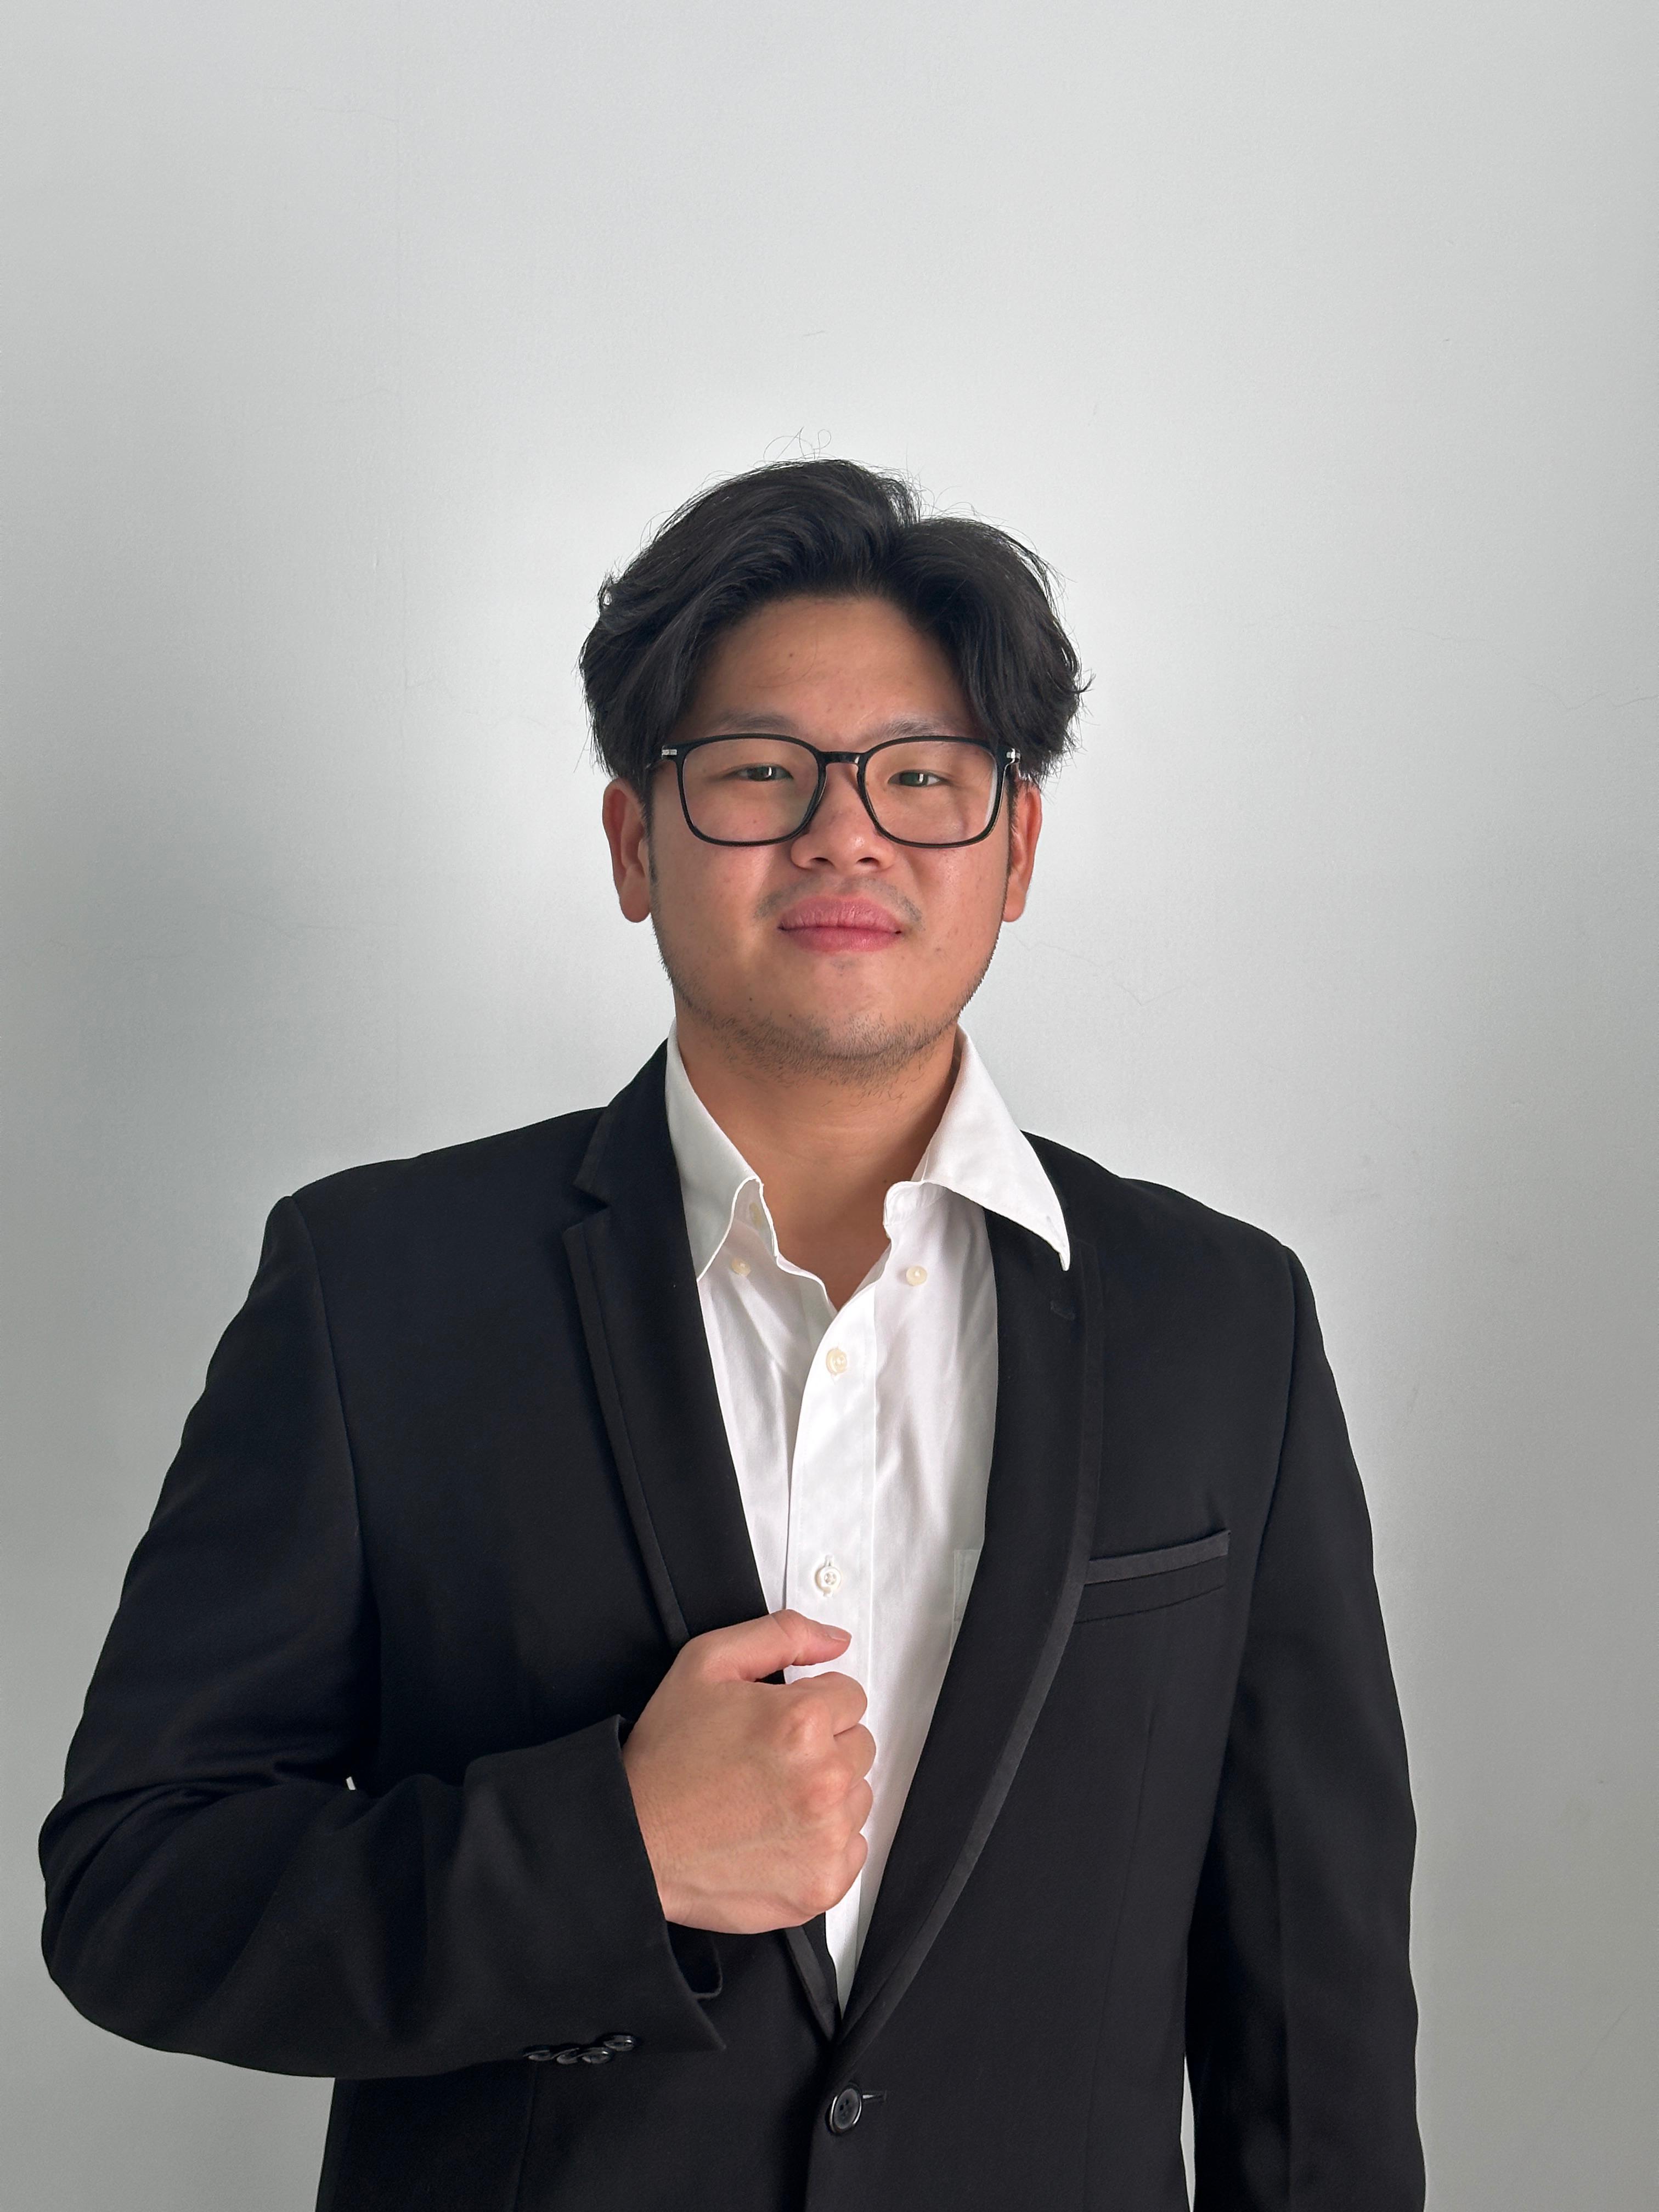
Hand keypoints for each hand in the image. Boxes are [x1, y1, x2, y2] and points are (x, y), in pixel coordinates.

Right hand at [620, 1609, 874, 1932]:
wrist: (635, 1840)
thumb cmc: (666, 1758)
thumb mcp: (707, 1663)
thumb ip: (781, 1635)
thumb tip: (835, 1641)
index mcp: (801, 1722)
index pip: (850, 1697)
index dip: (811, 1704)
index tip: (778, 1724)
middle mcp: (823, 1781)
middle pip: (859, 1746)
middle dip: (823, 1746)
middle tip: (768, 1762)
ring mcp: (826, 1838)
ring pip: (858, 1797)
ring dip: (826, 1795)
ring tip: (768, 1800)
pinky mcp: (822, 1885)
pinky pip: (853, 1850)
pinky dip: (823, 1843)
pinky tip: (778, 1835)